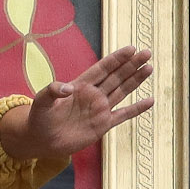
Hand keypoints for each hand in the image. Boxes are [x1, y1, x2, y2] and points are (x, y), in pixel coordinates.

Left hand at [2, 46, 154, 160]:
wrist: (42, 140)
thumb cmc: (39, 118)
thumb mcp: (41, 101)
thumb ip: (52, 90)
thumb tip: (68, 88)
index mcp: (80, 85)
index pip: (101, 68)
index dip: (116, 59)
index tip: (130, 49)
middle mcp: (93, 95)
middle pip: (116, 76)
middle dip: (131, 65)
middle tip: (146, 53)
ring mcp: (99, 109)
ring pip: (122, 91)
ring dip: (135, 80)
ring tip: (149, 67)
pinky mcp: (103, 125)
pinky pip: (123, 115)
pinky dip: (136, 109)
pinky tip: (150, 101)